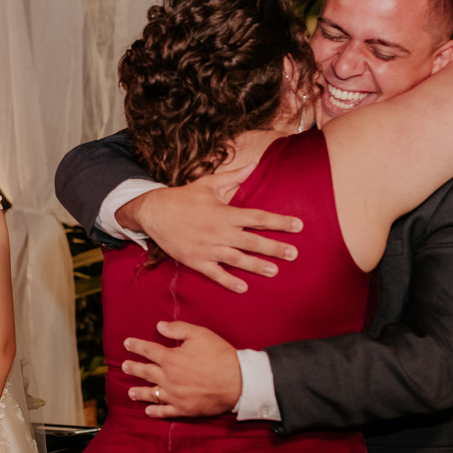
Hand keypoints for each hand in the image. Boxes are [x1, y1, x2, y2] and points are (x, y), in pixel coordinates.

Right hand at [118, 167, 301, 292]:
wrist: (154, 212)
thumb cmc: (183, 197)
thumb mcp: (208, 184)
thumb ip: (234, 177)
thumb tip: (254, 164)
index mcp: (225, 213)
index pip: (258, 218)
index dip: (279, 222)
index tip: (298, 225)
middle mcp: (219, 232)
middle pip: (252, 242)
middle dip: (275, 248)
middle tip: (294, 254)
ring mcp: (207, 248)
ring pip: (236, 260)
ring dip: (256, 266)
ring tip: (274, 271)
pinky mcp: (195, 260)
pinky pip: (215, 274)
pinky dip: (228, 282)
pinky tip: (243, 288)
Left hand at [122, 321, 241, 417]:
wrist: (239, 381)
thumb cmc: (220, 355)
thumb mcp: (199, 334)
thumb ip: (178, 329)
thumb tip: (159, 326)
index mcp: (171, 359)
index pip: (148, 350)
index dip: (136, 346)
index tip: (127, 344)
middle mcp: (169, 378)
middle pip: (146, 372)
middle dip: (133, 368)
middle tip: (124, 367)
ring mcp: (176, 396)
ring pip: (152, 394)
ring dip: (139, 392)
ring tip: (130, 392)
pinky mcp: (185, 409)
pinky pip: (166, 411)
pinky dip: (155, 412)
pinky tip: (148, 411)